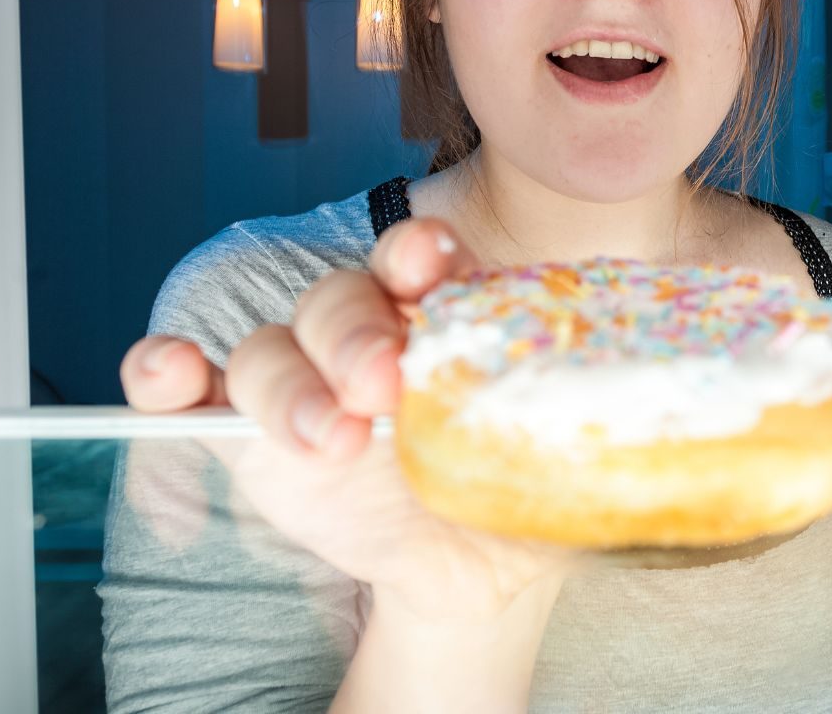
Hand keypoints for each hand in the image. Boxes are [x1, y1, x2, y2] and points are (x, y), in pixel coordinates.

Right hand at [119, 218, 579, 619]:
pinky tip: (167, 375)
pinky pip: (190, 391)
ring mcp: (304, 380)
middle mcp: (371, 335)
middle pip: (338, 299)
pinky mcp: (246, 434)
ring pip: (269, 346)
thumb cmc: (524, 499)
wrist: (474, 576)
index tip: (432, 267)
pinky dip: (165, 375)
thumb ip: (596, 444)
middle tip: (384, 384)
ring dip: (285, 382)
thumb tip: (666, 451)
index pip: (424, 264)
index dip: (420, 256)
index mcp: (449, 320)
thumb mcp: (571, 474)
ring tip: (329, 439)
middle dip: (355, 332)